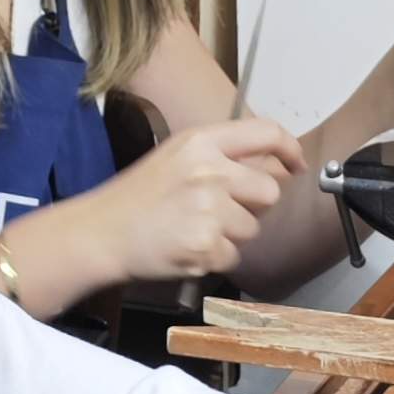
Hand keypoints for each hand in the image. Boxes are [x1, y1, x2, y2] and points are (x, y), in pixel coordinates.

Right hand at [74, 118, 304, 281]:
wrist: (99, 233)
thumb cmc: (135, 198)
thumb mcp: (174, 158)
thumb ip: (221, 156)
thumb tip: (273, 168)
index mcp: (200, 142)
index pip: (266, 134)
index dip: (289, 150)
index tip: (295, 165)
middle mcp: (209, 171)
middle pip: (268, 191)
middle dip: (251, 206)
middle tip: (215, 211)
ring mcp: (209, 209)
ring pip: (252, 228)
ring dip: (229, 235)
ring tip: (190, 230)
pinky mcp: (206, 245)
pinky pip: (233, 256)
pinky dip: (212, 259)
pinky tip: (184, 247)